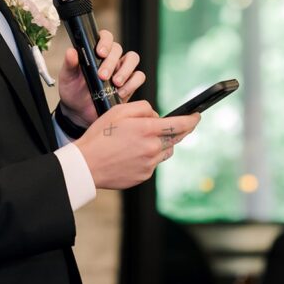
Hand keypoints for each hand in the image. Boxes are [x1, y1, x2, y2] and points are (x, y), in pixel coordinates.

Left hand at [57, 29, 144, 126]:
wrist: (79, 112)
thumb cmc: (73, 91)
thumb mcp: (67, 77)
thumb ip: (69, 64)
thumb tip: (71, 52)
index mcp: (96, 52)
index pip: (105, 37)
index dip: (105, 41)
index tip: (100, 52)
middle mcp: (111, 58)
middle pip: (118, 49)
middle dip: (111, 62)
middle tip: (102, 76)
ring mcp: (122, 69)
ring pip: (133, 58)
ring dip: (125, 70)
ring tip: (115, 83)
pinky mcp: (130, 83)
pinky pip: (139, 77)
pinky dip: (132, 84)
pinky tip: (120, 92)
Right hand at [74, 101, 199, 189]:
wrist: (87, 165)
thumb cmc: (100, 136)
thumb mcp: (119, 111)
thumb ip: (143, 108)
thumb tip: (157, 115)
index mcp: (148, 129)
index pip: (181, 124)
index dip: (193, 119)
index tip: (197, 116)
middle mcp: (153, 148)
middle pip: (176, 138)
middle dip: (179, 130)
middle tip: (174, 126)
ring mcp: (150, 164)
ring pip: (166, 151)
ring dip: (162, 144)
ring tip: (142, 140)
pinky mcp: (144, 175)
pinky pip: (154, 163)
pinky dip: (149, 156)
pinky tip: (133, 154)